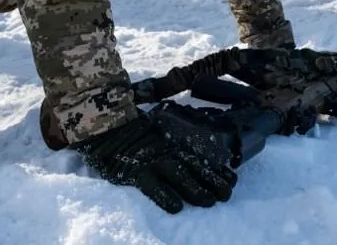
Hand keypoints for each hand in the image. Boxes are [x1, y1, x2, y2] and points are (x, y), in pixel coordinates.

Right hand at [72, 110, 236, 213]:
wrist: (104, 128)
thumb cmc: (131, 133)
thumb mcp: (157, 132)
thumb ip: (172, 140)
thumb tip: (196, 154)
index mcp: (172, 141)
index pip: (200, 156)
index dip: (217, 169)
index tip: (233, 178)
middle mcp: (166, 150)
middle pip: (194, 166)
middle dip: (213, 180)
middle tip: (227, 194)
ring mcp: (151, 160)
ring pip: (178, 174)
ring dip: (195, 188)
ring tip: (209, 201)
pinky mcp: (135, 171)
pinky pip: (152, 185)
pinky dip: (164, 196)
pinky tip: (176, 207)